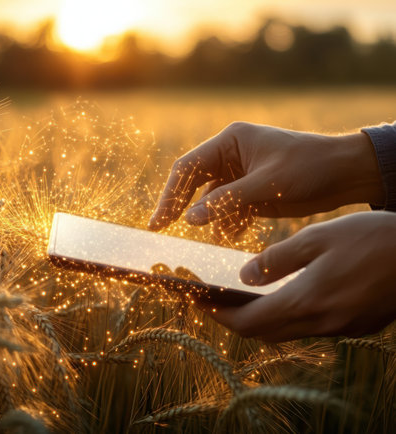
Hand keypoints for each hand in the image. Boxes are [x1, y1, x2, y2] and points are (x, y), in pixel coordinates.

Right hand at [148, 122, 383, 234]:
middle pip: (194, 183)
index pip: (188, 167)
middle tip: (162, 229)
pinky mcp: (251, 192)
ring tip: (225, 230)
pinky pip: (229, 208)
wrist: (345, 173)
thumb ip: (228, 200)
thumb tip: (190, 218)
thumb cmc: (310, 167)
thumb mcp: (268, 184)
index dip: (170, 194)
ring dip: (213, 217)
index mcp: (230, 142)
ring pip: (212, 200)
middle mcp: (230, 156)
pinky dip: (229, 221)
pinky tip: (238, 230)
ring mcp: (240, 175)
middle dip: (181, 206)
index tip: (158, 221)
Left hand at [200, 212, 395, 341]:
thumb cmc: (372, 239)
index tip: (199, 302)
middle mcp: (321, 323)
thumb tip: (245, 277)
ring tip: (240, 297)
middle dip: (233, 319)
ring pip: (286, 331)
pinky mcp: (353, 324)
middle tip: (213, 301)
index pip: (249, 321)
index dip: (219, 313)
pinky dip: (285, 315)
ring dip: (259, 318)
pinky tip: (282, 296)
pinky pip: (308, 326)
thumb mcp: (317, 239)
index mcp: (308, 302)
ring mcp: (339, 328)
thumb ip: (277, 261)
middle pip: (264, 332)